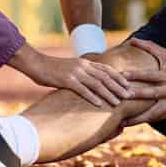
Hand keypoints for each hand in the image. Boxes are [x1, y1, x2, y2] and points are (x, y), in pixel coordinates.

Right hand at [9, 45, 131, 107]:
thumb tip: (89, 83)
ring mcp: (75, 73)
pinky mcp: (66, 80)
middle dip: (119, 86)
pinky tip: (99, 104)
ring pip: (97, 83)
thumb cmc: (51, 69)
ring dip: (109, 93)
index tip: (129, 85)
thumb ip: (81, 74)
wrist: (35, 64)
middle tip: (130, 95)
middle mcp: (83, 66)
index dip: (119, 77)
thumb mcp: (70, 68)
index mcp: (85, 62)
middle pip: (105, 76)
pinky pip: (82, 89)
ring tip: (118, 102)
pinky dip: (92, 97)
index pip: (107, 69)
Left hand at [119, 38, 165, 125]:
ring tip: (123, 122)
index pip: (149, 75)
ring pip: (153, 112)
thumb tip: (132, 40)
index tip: (122, 75)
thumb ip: (149, 47)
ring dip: (138, 118)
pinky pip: (157, 118)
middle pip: (151, 94)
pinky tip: (133, 123)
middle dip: (136, 96)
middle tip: (121, 98)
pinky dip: (146, 121)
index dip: (136, 75)